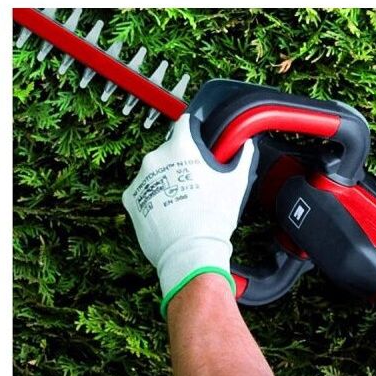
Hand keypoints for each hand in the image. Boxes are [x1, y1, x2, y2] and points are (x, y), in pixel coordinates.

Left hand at [122, 114, 254, 316]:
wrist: (190, 251)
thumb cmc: (213, 218)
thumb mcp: (235, 183)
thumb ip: (241, 158)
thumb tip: (245, 144)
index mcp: (180, 147)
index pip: (185, 123)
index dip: (195, 130)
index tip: (199, 139)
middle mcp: (155, 158)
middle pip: (170, 151)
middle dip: (181, 162)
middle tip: (197, 183)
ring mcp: (140, 179)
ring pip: (155, 172)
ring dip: (166, 181)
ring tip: (183, 203)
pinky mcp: (130, 199)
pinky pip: (143, 192)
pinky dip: (154, 198)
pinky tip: (169, 212)